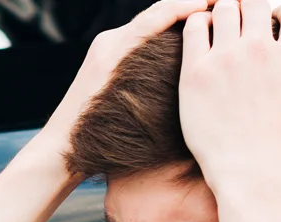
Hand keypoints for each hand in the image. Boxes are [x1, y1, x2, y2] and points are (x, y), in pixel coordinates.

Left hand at [28, 0, 215, 157]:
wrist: (62, 147)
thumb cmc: (96, 135)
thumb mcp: (135, 104)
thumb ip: (159, 74)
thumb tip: (191, 52)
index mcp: (116, 46)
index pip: (161, 12)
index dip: (190, 4)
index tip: (216, 3)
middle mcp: (109, 41)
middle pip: (156, 14)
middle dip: (188, 9)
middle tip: (218, 11)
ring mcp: (105, 50)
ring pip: (148, 26)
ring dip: (176, 23)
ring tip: (208, 26)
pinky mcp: (105, 60)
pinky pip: (139, 40)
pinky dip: (162, 38)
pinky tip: (183, 50)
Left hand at [177, 0, 280, 186]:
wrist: (255, 179)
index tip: (276, 27)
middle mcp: (260, 50)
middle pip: (254, 3)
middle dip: (253, 10)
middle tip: (247, 24)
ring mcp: (226, 59)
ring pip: (223, 10)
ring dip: (226, 13)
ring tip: (223, 26)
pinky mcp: (196, 73)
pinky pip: (192, 29)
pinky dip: (198, 23)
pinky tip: (200, 33)